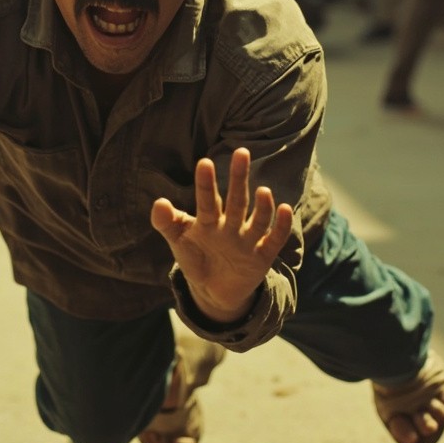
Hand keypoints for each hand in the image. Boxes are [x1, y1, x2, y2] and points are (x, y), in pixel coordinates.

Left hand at [151, 147, 292, 322]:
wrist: (213, 291)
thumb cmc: (195, 258)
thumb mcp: (178, 241)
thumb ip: (167, 223)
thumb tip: (159, 202)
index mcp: (208, 220)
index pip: (207, 200)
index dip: (206, 183)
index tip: (204, 162)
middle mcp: (230, 225)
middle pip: (236, 200)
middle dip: (238, 178)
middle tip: (241, 152)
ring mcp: (247, 240)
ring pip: (257, 220)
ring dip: (262, 206)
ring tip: (263, 190)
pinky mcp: (262, 256)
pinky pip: (273, 239)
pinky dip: (280, 226)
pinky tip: (284, 209)